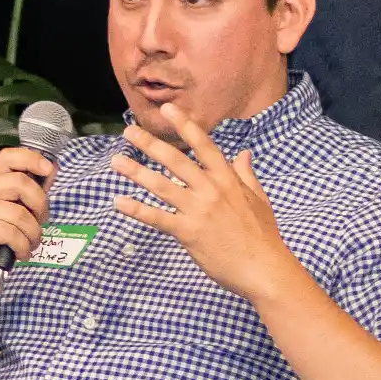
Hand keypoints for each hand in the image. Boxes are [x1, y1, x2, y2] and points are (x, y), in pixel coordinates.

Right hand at [0, 145, 55, 316]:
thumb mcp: (11, 212)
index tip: (48, 170)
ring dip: (33, 234)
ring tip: (29, 244)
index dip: (31, 159)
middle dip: (40, 204)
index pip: (8, 156)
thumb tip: (51, 170)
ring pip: (20, 214)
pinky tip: (20, 253)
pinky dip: (23, 246)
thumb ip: (28, 192)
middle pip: (20, 182)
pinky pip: (13, 233)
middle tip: (41, 221)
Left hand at [111, 108, 298, 306]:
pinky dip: (137, 210)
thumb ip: (246, 175)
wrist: (263, 269)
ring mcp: (198, 211)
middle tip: (129, 131)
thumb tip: (243, 154)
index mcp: (228, 180)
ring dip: (137, 172)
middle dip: (150, 144)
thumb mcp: (259, 199)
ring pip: (161, 186)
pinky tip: (119, 201)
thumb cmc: (263, 236)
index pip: (204, 145)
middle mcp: (211, 190)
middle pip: (175, 161)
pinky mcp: (188, 233)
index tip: (168, 110)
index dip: (185, 126)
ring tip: (116, 161)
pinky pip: (158, 218)